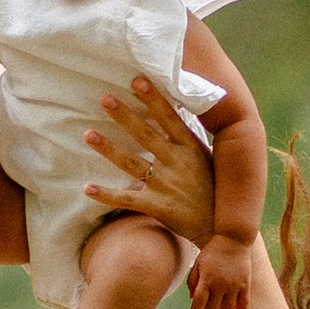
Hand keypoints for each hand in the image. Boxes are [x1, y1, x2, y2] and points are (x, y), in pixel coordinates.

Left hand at [84, 75, 217, 249]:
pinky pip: (128, 199)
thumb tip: (172, 110)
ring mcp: (166, 185)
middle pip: (145, 135)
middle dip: (124, 116)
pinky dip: (107, 195)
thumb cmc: (215, 187)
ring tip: (88, 134)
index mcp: (191, 148)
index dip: (153, 99)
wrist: (222, 227)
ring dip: (109, 148)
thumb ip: (188, 137)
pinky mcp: (158, 206)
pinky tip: (87, 188)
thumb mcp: (208, 157)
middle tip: (104, 98)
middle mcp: (178, 163)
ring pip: (131, 163)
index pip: (170, 118)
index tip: (137, 81)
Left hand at [189, 233, 255, 308]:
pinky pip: (244, 305)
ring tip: (219, 308)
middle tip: (207, 306)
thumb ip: (192, 281)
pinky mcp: (245, 285)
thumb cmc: (213, 252)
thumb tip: (192, 299)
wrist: (233, 239)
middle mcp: (220, 284)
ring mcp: (234, 285)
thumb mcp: (198, 264)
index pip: (198, 302)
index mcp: (206, 279)